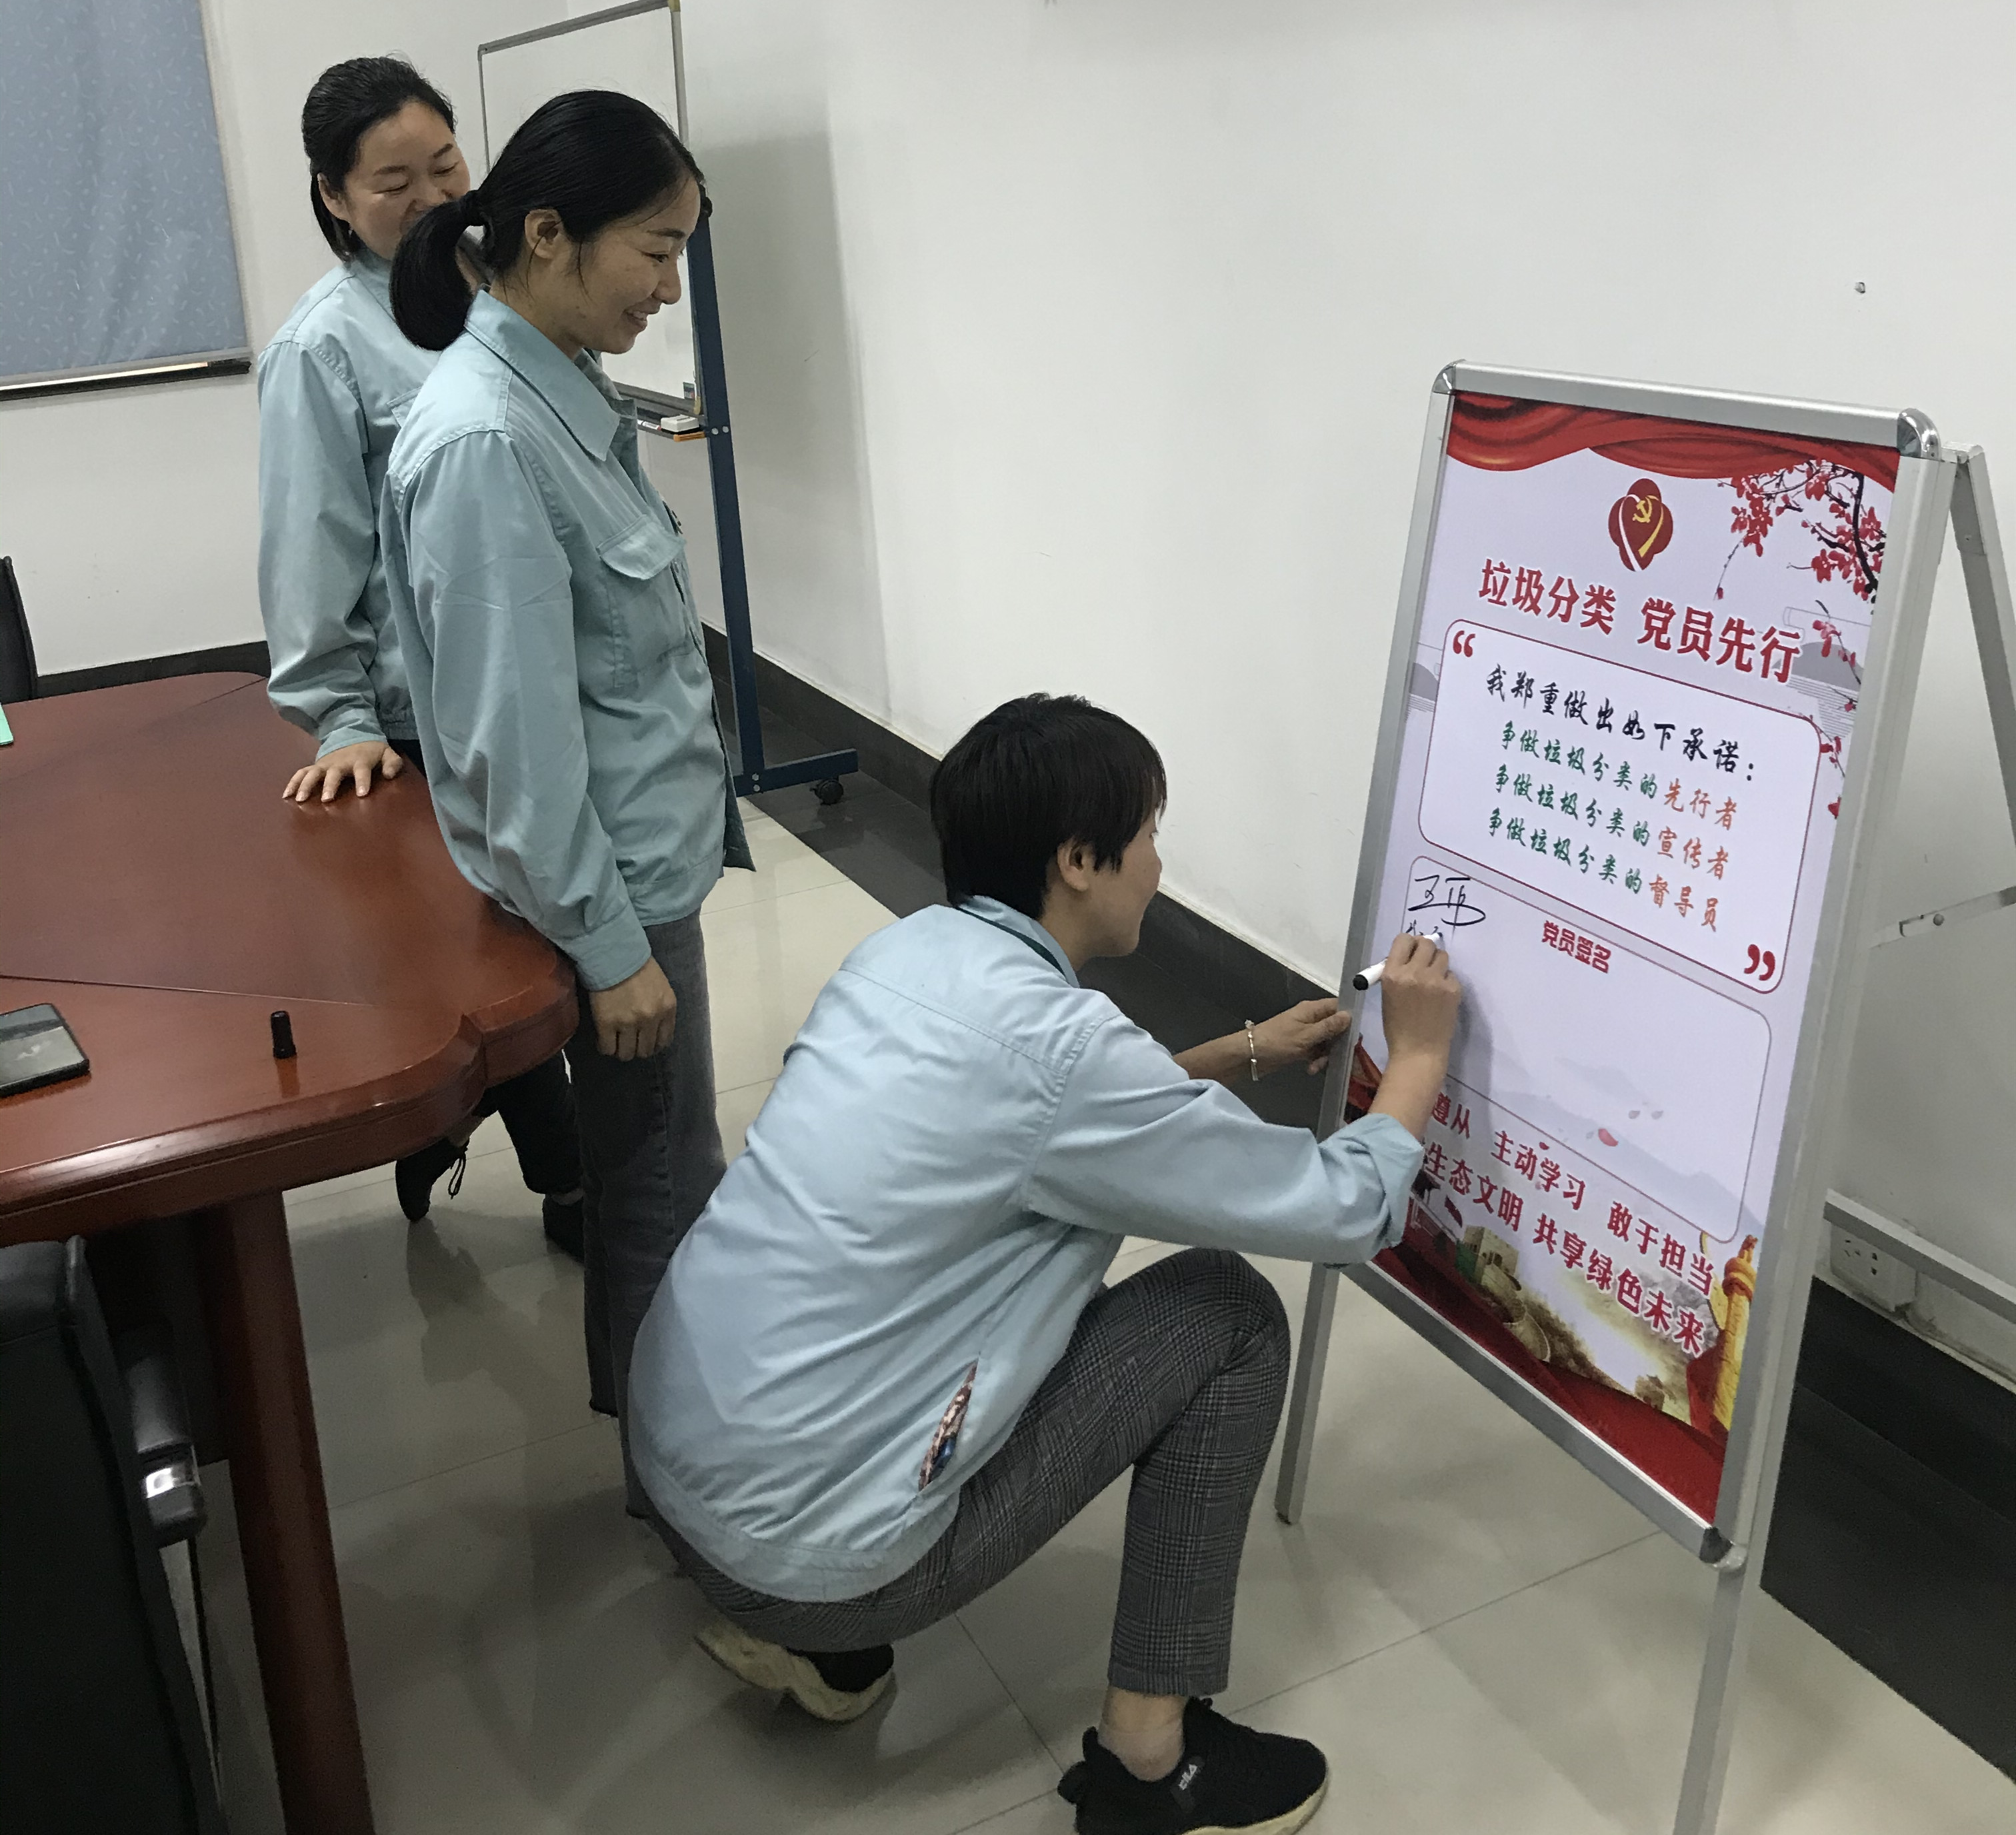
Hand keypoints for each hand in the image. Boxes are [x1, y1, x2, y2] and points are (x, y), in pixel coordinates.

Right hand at [285, 741, 404, 803]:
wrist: (352, 732)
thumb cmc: (371, 750)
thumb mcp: (387, 753)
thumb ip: (392, 764)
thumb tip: (390, 775)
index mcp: (360, 760)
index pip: (362, 771)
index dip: (363, 781)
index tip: (362, 794)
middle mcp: (340, 763)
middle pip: (334, 774)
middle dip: (330, 786)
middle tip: (327, 799)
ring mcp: (325, 764)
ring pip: (313, 774)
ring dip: (306, 786)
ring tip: (301, 800)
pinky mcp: (316, 766)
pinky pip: (301, 773)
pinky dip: (293, 783)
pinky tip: (287, 795)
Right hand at [588, 957, 676, 1059]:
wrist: (614, 952)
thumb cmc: (638, 964)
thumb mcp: (661, 986)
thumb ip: (661, 1007)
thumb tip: (654, 1028)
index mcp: (667, 1008)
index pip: (664, 1040)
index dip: (654, 1045)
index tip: (645, 1042)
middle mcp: (651, 1018)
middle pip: (646, 1050)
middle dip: (637, 1048)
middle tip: (629, 1042)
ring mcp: (629, 1023)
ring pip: (627, 1053)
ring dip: (621, 1050)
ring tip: (616, 1043)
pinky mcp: (607, 1023)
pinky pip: (607, 1048)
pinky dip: (606, 1047)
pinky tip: (604, 1040)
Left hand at [1251, 998, 1353, 1076]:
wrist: (1250, 1055)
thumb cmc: (1278, 1041)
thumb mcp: (1306, 1035)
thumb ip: (1329, 1027)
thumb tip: (1349, 1015)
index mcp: (1312, 1009)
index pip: (1338, 1006)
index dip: (1349, 1018)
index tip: (1358, 1034)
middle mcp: (1310, 1019)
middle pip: (1335, 1027)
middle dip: (1338, 1043)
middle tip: (1340, 1057)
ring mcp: (1305, 1033)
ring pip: (1326, 1042)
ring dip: (1326, 1055)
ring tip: (1318, 1066)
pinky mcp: (1300, 1046)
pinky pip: (1316, 1052)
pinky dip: (1316, 1060)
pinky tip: (1311, 1069)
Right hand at [1378, 931, 1462, 1065]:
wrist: (1418, 1051)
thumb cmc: (1398, 1027)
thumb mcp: (1388, 995)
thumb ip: (1397, 973)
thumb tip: (1409, 956)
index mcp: (1393, 974)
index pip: (1403, 939)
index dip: (1409, 943)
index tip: (1411, 951)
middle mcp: (1414, 972)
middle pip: (1426, 943)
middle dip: (1426, 950)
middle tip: (1425, 963)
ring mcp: (1436, 981)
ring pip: (1442, 956)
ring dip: (1438, 965)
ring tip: (1433, 981)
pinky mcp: (1453, 990)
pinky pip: (1452, 975)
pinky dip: (1447, 982)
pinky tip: (1442, 998)